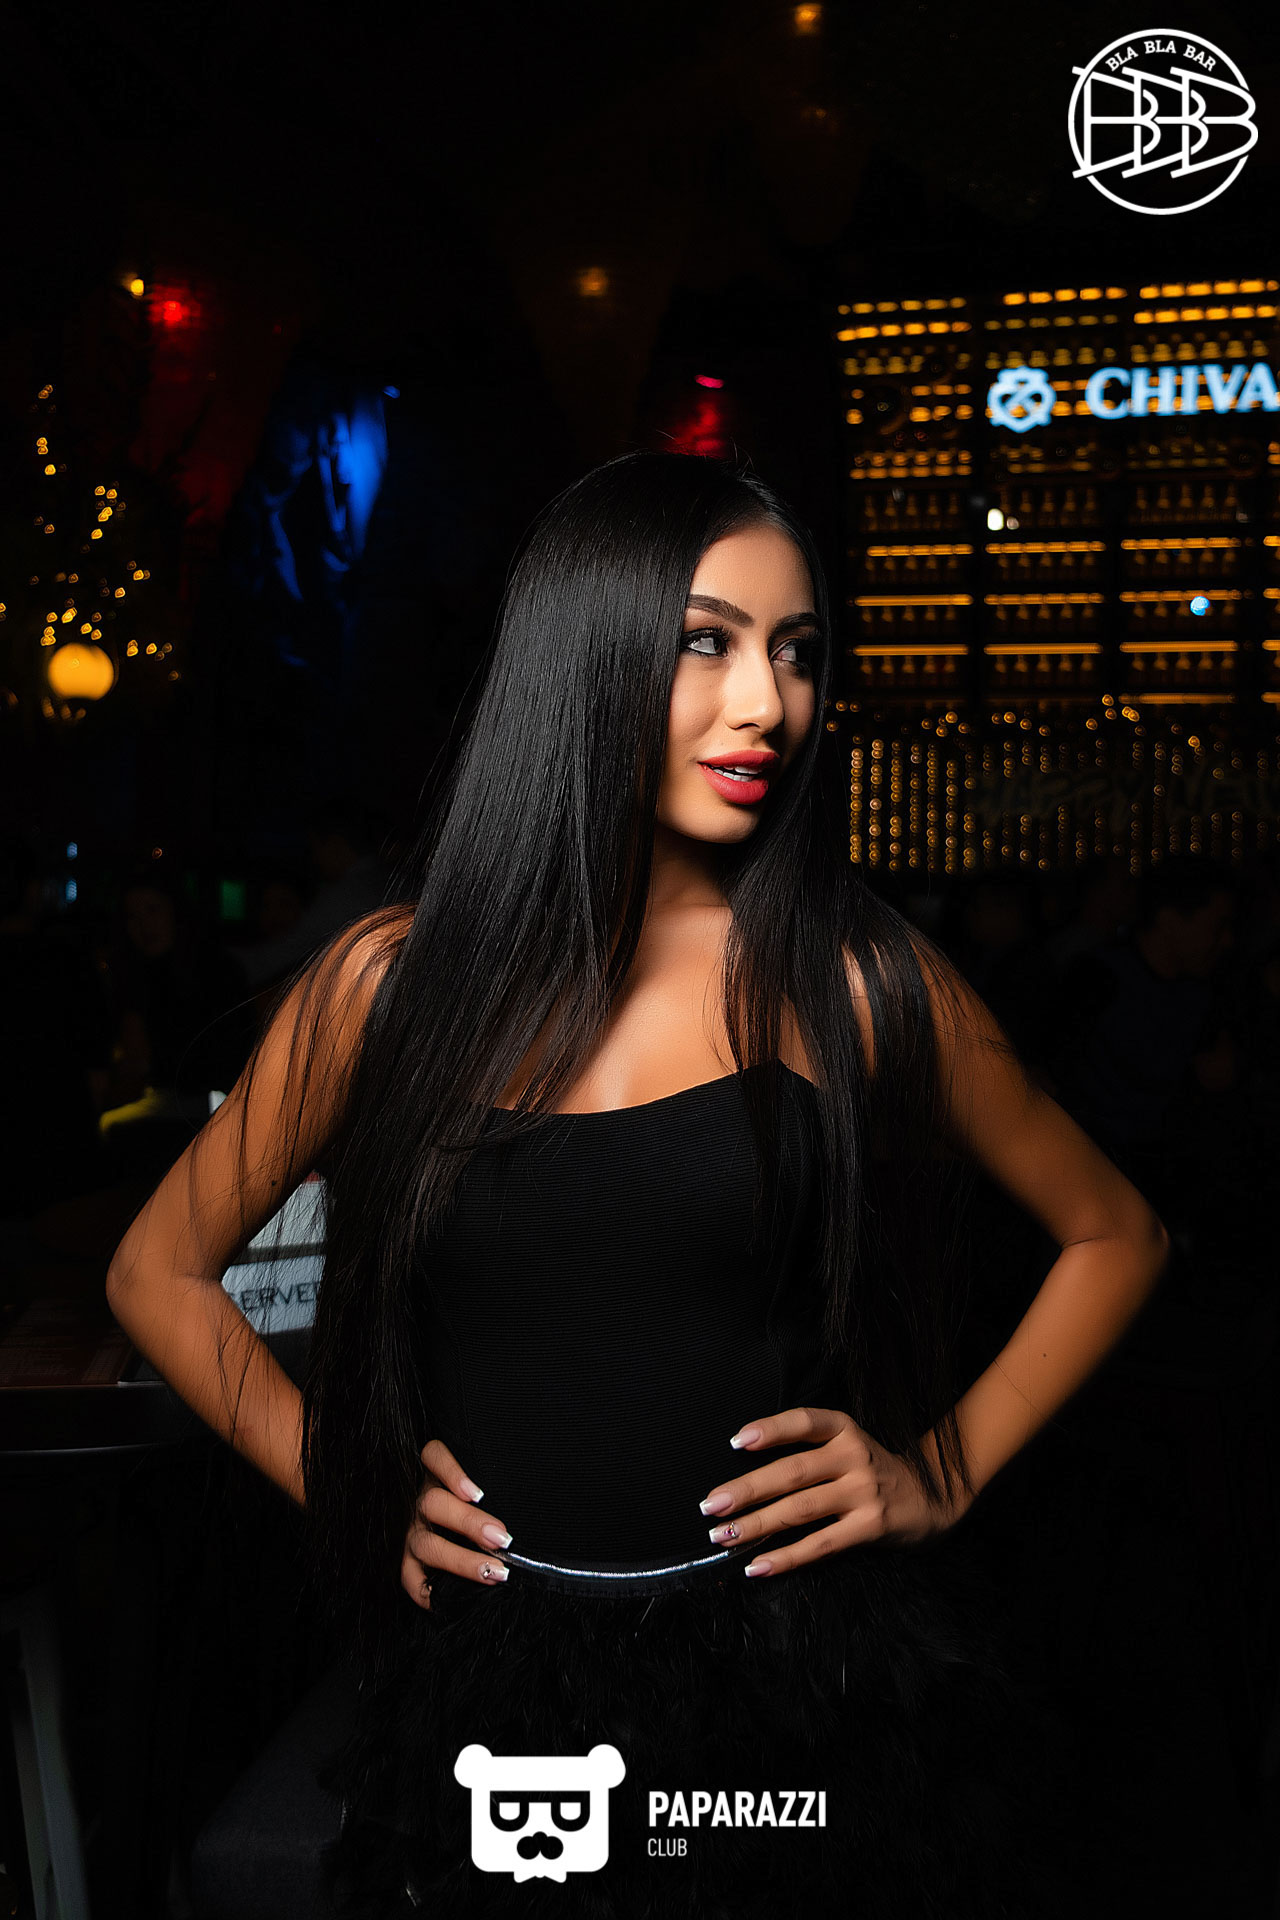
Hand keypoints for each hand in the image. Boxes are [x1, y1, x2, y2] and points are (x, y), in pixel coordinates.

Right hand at [400, 1438, 513, 1611]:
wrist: (452, 1527)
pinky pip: (409, 1580)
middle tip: (502, 1537)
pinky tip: (447, 1600)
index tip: (478, 1493)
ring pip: (426, 1543)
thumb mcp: (485, 1487)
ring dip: (460, 1559)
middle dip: (469, 1522)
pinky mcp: (408, 1562)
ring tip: (493, 1570)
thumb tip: (536, 1499)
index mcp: (438, 1476)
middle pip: (434, 1504)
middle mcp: (421, 1502)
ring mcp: (412, 1533)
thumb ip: (497, 1487)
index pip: (433, 1456)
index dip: (451, 1471)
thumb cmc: (484, 1504)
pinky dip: (425, 1591)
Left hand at [697, 1405, 969, 1578]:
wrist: (932, 1497)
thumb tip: (744, 1469)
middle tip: (710, 1505)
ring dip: (757, 1525)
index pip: (804, 1422)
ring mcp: (864, 1493)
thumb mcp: (847, 1445)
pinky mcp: (870, 1528)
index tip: (736, 1442)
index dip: (770, 1430)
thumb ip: (808, 1450)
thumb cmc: (872, 1471)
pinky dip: (785, 1558)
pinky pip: (820, 1545)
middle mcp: (854, 1457)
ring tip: (723, 1536)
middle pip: (792, 1472)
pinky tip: (756, 1566)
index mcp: (845, 1430)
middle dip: (746, 1489)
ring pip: (800, 1510)